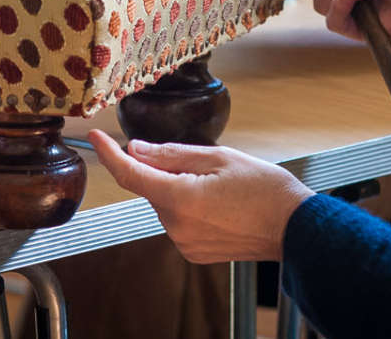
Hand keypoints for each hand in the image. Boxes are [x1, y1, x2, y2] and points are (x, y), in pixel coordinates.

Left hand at [90, 129, 312, 262]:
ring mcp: (185, 243)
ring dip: (178, 189)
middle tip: (201, 162)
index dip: (109, 154)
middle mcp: (177, 226)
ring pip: (165, 204)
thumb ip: (172, 154)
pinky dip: (188, 206)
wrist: (295, 227)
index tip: (96, 137)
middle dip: (164, 170)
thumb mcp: (219, 157)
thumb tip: (137, 149)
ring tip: (219, 185)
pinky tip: (218, 203)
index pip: (130, 175)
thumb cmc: (264, 188)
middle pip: (152, 188)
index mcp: (181, 199)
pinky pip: (178, 221)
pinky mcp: (194, 252)